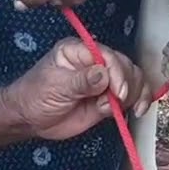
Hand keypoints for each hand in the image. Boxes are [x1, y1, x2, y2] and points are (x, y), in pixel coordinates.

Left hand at [3, 38, 152, 140]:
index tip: (118, 92)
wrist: (29, 119)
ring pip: (134, 79)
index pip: (107, 55)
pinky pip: (132, 96)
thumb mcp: (55, 86)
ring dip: (134, 94)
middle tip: (118, 102)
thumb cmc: (35, 96)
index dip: (117, 72)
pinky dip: (139, 102)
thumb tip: (104, 75)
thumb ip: (81, 81)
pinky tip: (137, 111)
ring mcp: (104, 80)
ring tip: (120, 108)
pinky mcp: (109, 98)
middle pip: (125, 65)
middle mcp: (96, 61)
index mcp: (79, 50)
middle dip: (127, 84)